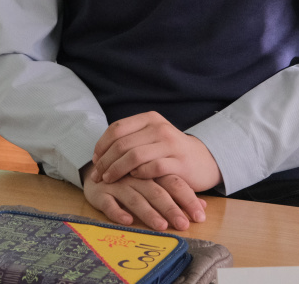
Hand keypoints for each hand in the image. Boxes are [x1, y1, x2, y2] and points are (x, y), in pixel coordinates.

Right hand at [81, 164, 205, 230]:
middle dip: (171, 209)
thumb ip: (177, 193)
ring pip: (134, 198)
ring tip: (161, 226)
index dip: (187, 199)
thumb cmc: (131, 178)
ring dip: (148, 212)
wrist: (97, 168)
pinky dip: (117, 211)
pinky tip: (127, 220)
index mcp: (152, 171)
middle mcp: (136, 176)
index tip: (200, 216)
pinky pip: (108, 203)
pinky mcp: (100, 193)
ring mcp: (118, 184)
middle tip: (183, 225)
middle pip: (156, 191)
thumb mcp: (155, 181)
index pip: (174, 182)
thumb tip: (203, 207)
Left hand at [92, 112, 221, 192]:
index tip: (95, 160)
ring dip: (117, 170)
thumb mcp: (151, 138)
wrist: (203, 160)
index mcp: (150, 118)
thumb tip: (99, 153)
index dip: (102, 145)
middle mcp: (159, 128)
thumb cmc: (170, 152)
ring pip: (134, 156)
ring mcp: (170, 144)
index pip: (117, 128)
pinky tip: (132, 179)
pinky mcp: (179, 162)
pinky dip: (138, 174)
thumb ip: (130, 140)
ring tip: (109, 180)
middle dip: (105, 161)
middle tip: (97, 176)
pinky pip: (152, 168)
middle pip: (122, 143)